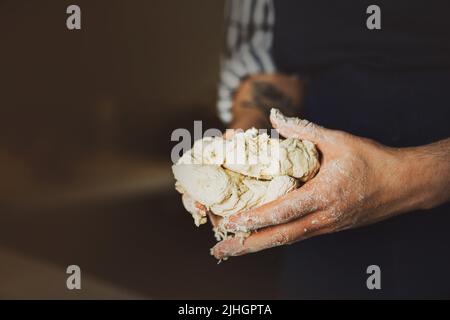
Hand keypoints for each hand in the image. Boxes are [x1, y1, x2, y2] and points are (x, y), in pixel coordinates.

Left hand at [211, 111, 435, 259]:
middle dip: (247, 245)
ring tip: (231, 250)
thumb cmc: (372, 161)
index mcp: (324, 195)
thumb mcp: (338, 140)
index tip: (231, 222)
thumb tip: (275, 117)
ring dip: (257, 246)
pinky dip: (274, 239)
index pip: (283, 210)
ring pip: (286, 240)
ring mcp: (326, 226)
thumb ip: (303, 130)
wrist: (402, 184)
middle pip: (280, 236)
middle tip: (220, 249)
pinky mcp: (328, 227)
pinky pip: (297, 236)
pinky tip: (260, 238)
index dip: (255, 217)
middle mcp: (323, 217)